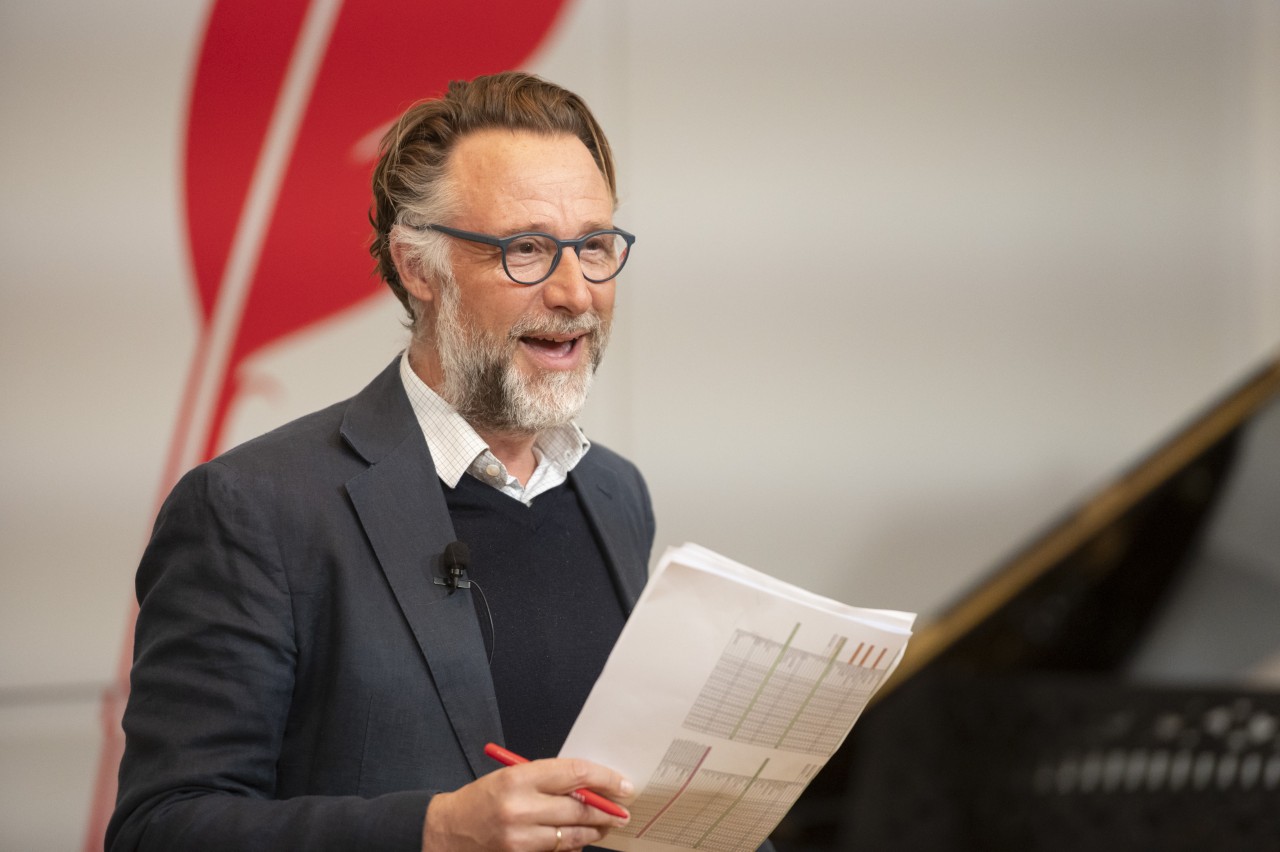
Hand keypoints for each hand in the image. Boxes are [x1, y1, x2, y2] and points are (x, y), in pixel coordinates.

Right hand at [421, 756, 632, 851]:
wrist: (447, 831)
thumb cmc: (482, 799)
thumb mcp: (512, 776)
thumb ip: (549, 779)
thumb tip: (590, 786)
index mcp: (519, 778)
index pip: (574, 773)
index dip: (604, 778)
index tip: (622, 784)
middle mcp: (520, 807)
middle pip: (579, 808)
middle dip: (606, 811)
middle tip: (620, 811)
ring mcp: (520, 837)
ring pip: (572, 836)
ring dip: (594, 831)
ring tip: (605, 826)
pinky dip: (572, 846)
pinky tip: (580, 841)